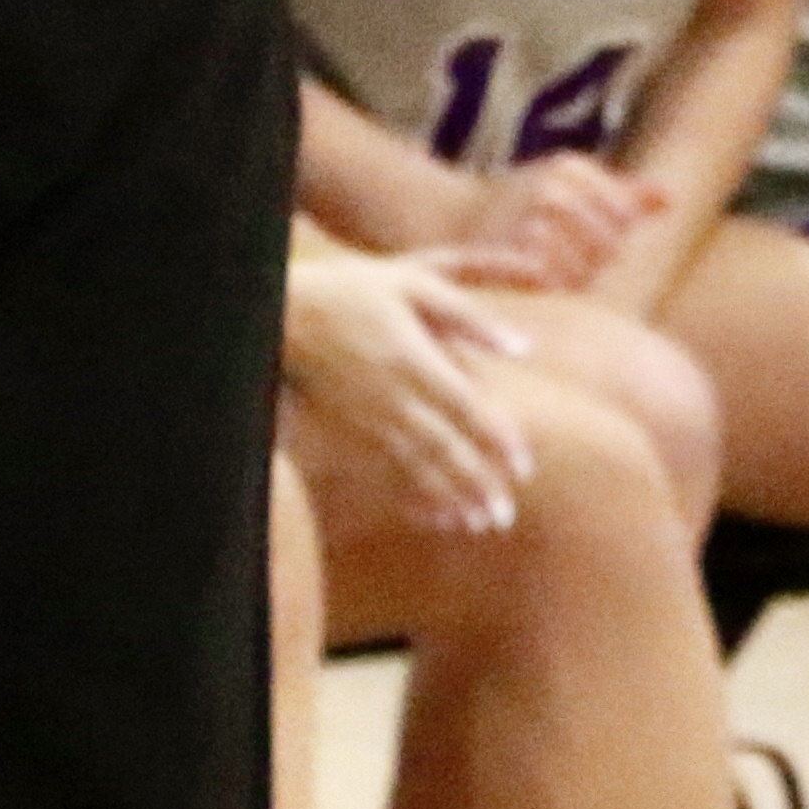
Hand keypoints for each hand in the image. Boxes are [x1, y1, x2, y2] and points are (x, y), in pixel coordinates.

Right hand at [280, 248, 536, 537]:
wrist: (285, 310)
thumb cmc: (355, 289)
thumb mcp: (417, 284)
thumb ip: (471, 317)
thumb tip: (522, 347)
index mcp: (416, 361)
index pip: (468, 409)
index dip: (497, 441)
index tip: (523, 469)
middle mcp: (394, 397)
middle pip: (443, 448)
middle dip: (475, 485)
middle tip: (503, 517)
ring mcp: (367, 416)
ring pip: (414, 465)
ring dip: (447, 497)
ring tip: (476, 524)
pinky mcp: (347, 427)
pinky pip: (382, 468)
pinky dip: (409, 493)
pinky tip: (431, 515)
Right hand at [443, 152, 668, 293]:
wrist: (443, 215)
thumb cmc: (515, 201)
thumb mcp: (566, 183)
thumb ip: (621, 193)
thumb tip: (670, 201)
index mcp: (568, 168)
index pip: (624, 217)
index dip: (612, 237)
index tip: (586, 240)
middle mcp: (553, 190)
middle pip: (609, 246)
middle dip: (594, 261)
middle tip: (564, 262)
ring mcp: (533, 223)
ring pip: (586, 270)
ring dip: (574, 279)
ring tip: (548, 271)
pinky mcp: (514, 256)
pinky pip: (556, 286)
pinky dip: (551, 290)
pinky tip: (535, 283)